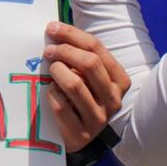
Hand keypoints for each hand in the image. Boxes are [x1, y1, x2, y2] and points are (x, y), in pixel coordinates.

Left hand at [43, 21, 130, 152]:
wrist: (76, 137)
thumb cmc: (79, 98)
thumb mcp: (86, 76)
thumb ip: (79, 56)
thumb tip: (54, 30)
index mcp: (119, 80)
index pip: (96, 48)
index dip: (71, 34)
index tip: (52, 28)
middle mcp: (114, 99)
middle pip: (89, 63)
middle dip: (64, 51)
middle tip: (48, 51)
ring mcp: (99, 118)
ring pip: (75, 84)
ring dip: (57, 71)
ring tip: (50, 70)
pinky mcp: (81, 133)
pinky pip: (61, 106)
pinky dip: (51, 94)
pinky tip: (50, 92)